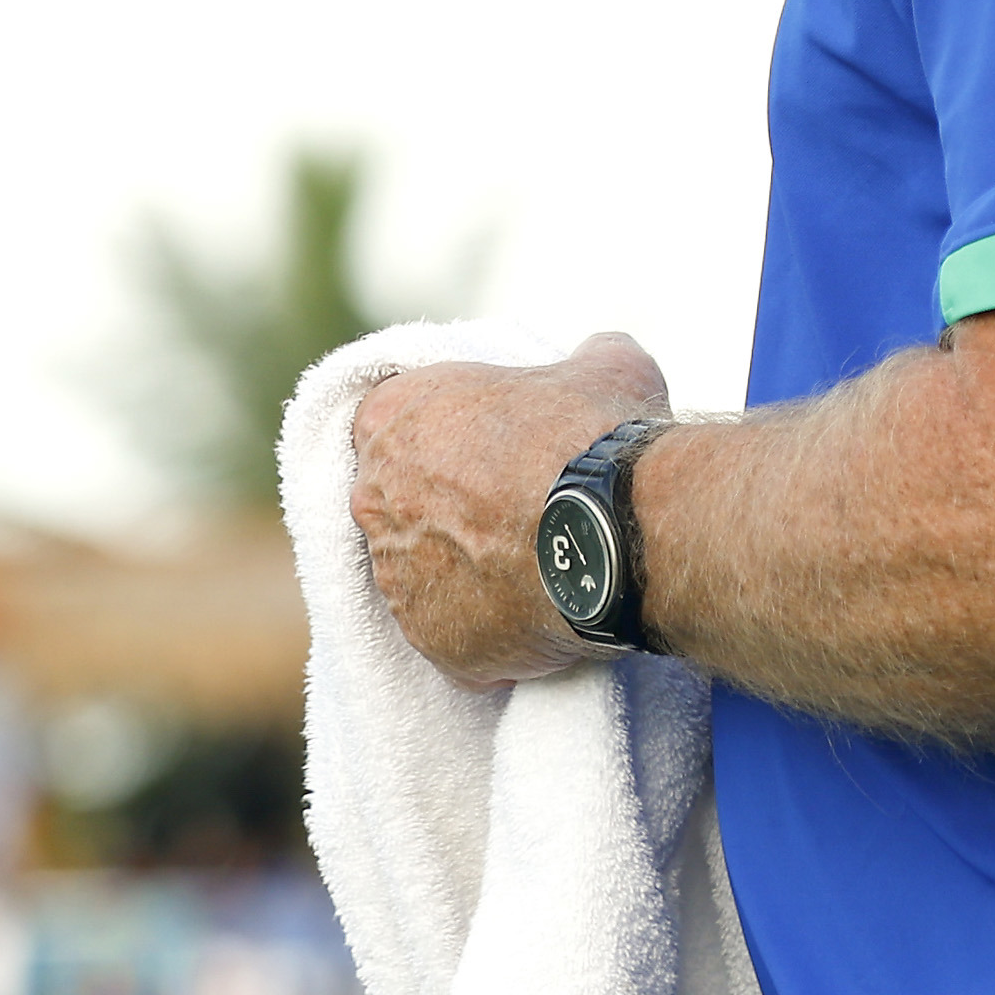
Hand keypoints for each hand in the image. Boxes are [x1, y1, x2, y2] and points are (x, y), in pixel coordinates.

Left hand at [347, 335, 671, 684]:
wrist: (621, 529)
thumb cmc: (597, 438)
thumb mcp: (601, 366)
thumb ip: (580, 359)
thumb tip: (601, 354)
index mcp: (391, 419)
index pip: (392, 427)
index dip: (442, 442)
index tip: (484, 456)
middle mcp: (373, 497)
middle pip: (398, 506)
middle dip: (446, 513)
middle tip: (510, 516)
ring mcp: (396, 577)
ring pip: (422, 578)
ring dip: (464, 576)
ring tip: (533, 571)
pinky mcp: (431, 640)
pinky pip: (453, 638)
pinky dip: (487, 632)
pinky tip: (537, 616)